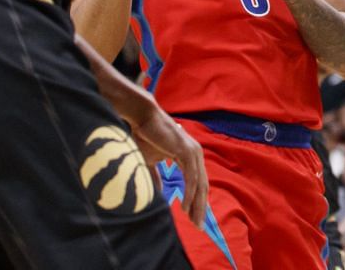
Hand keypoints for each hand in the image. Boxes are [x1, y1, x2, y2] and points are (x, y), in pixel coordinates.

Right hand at [124, 97, 210, 225]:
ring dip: (197, 204)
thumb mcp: (150, 162)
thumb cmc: (145, 137)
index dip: (197, 201)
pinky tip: (186, 206)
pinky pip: (191, 177)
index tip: (194, 219)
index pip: (198, 183)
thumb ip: (156, 178)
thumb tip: (157, 194)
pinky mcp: (186, 151)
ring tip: (194, 221)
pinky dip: (189, 193)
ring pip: (199, 184)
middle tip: (198, 226)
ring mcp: (193, 152)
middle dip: (200, 207)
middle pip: (202, 186)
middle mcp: (196, 154)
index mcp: (190, 156)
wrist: (142, 118)